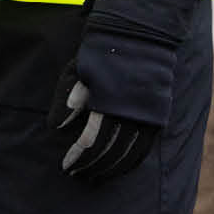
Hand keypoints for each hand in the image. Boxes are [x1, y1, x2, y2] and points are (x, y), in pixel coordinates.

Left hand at [50, 63, 159, 182]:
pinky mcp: (156, 117)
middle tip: (76, 174)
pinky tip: (118, 169)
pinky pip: (144, 148)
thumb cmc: (105, 53)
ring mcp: (146, 115)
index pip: (91, 139)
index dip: (77, 155)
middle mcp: (130, 111)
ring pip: (127, 153)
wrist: (141, 36)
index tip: (66, 166)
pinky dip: (130, 162)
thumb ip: (69, 97)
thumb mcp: (81, 69)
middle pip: (108, 150)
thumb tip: (56, 127)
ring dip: (108, 168)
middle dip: (90, 165)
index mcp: (108, 99)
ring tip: (93, 176)